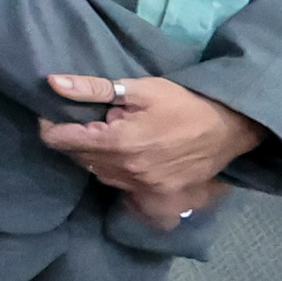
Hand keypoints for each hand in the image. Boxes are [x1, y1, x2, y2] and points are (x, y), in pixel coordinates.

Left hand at [39, 73, 264, 215]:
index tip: (55, 114)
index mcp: (117, 142)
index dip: (52, 126)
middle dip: (74, 139)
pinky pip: (123, 191)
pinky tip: (124, 161)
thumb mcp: (138, 89)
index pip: (62, 141)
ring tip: (107, 137)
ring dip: (94, 157)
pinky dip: (116, 176)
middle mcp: (126, 170)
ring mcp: (143, 187)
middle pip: (78, 158)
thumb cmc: (182, 103)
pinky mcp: (159, 196)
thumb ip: (93, 88)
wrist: (229, 128)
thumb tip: (53, 84)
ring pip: (99, 174)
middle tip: (86, 121)